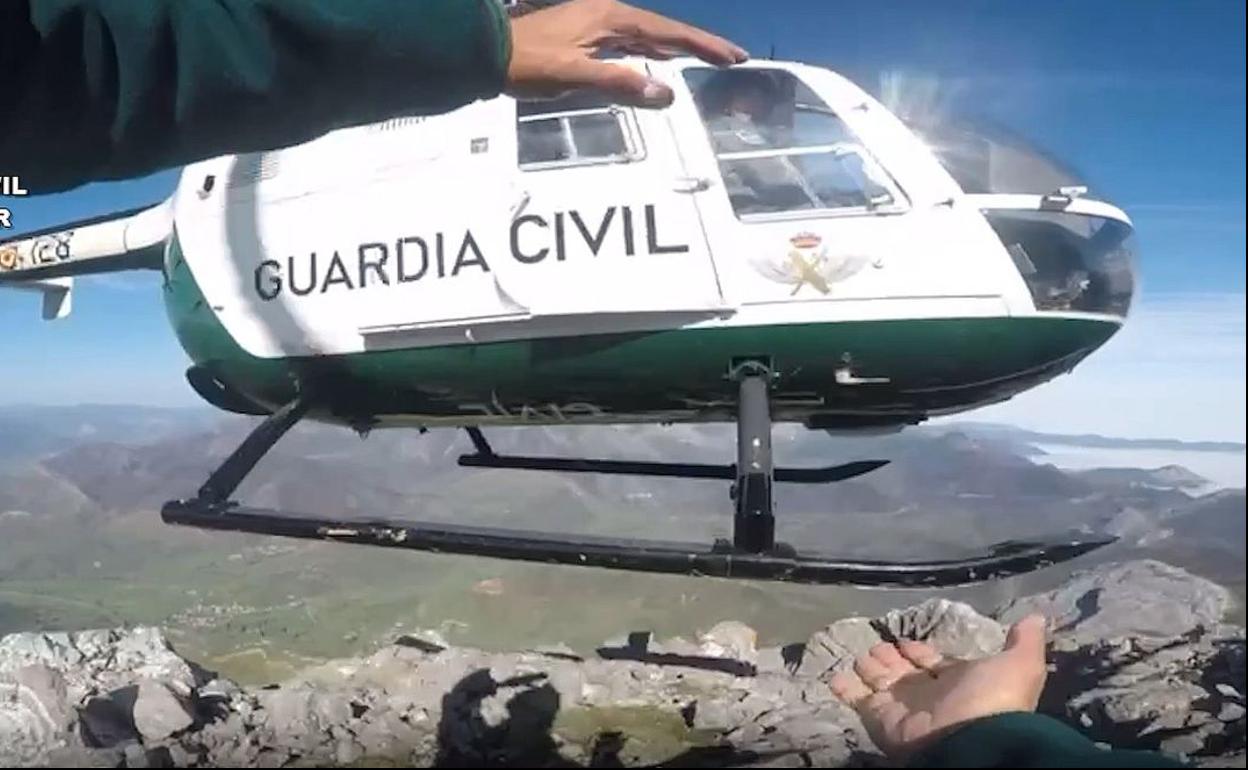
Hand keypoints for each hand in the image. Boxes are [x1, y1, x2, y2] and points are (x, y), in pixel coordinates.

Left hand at [505, 0, 748, 107]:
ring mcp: (597, 23)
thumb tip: (665, 94)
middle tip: (732, 59)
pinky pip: (631, 42)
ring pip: (648, 35)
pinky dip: (653, 51)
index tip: (732, 56)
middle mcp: (608, 14)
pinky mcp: (587, 36)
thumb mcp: (573, 75)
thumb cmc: (527, 64)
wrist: (487, 52)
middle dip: (698, 44)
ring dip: (678, 47)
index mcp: (610, 18)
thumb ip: (619, 84)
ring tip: (707, 59)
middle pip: (663, 30)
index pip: (667, 32)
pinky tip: (661, 61)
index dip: (702, 44)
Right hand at [830, 614, 1048, 759]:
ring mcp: (903, 706)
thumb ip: (1025, 641)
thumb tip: (1037, 615)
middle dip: (890, 657)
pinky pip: (859, 701)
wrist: (971, 739)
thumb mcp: (1019, 665)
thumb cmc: (993, 699)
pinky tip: (834, 676)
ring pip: (880, 682)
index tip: (907, 640)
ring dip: (869, 667)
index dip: (920, 652)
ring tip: (859, 654)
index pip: (933, 663)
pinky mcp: (882, 718)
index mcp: (957, 681)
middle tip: (877, 643)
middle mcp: (928, 693)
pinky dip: (846, 689)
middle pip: (903, 672)